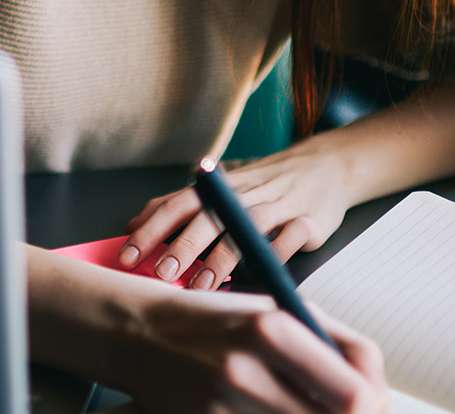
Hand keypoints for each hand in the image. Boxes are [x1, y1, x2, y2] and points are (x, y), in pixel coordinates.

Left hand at [117, 146, 354, 289]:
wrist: (325, 166)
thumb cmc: (263, 184)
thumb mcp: (218, 190)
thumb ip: (175, 206)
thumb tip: (131, 224)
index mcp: (218, 188)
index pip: (176, 205)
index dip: (151, 230)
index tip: (129, 256)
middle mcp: (244, 194)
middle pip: (208, 217)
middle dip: (183, 246)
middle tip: (163, 274)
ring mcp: (277, 205)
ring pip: (247, 228)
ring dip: (223, 258)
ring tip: (204, 287)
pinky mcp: (309, 220)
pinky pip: (291, 237)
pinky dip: (275, 254)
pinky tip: (260, 275)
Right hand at [126, 284, 388, 413]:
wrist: (142, 334)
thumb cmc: (220, 320)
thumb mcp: (281, 309)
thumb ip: (338, 344)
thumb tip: (379, 394)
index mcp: (269, 329)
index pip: (354, 397)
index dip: (374, 406)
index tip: (371, 402)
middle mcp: (244, 373)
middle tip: (342, 410)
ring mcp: (219, 409)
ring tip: (295, 404)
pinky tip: (266, 412)